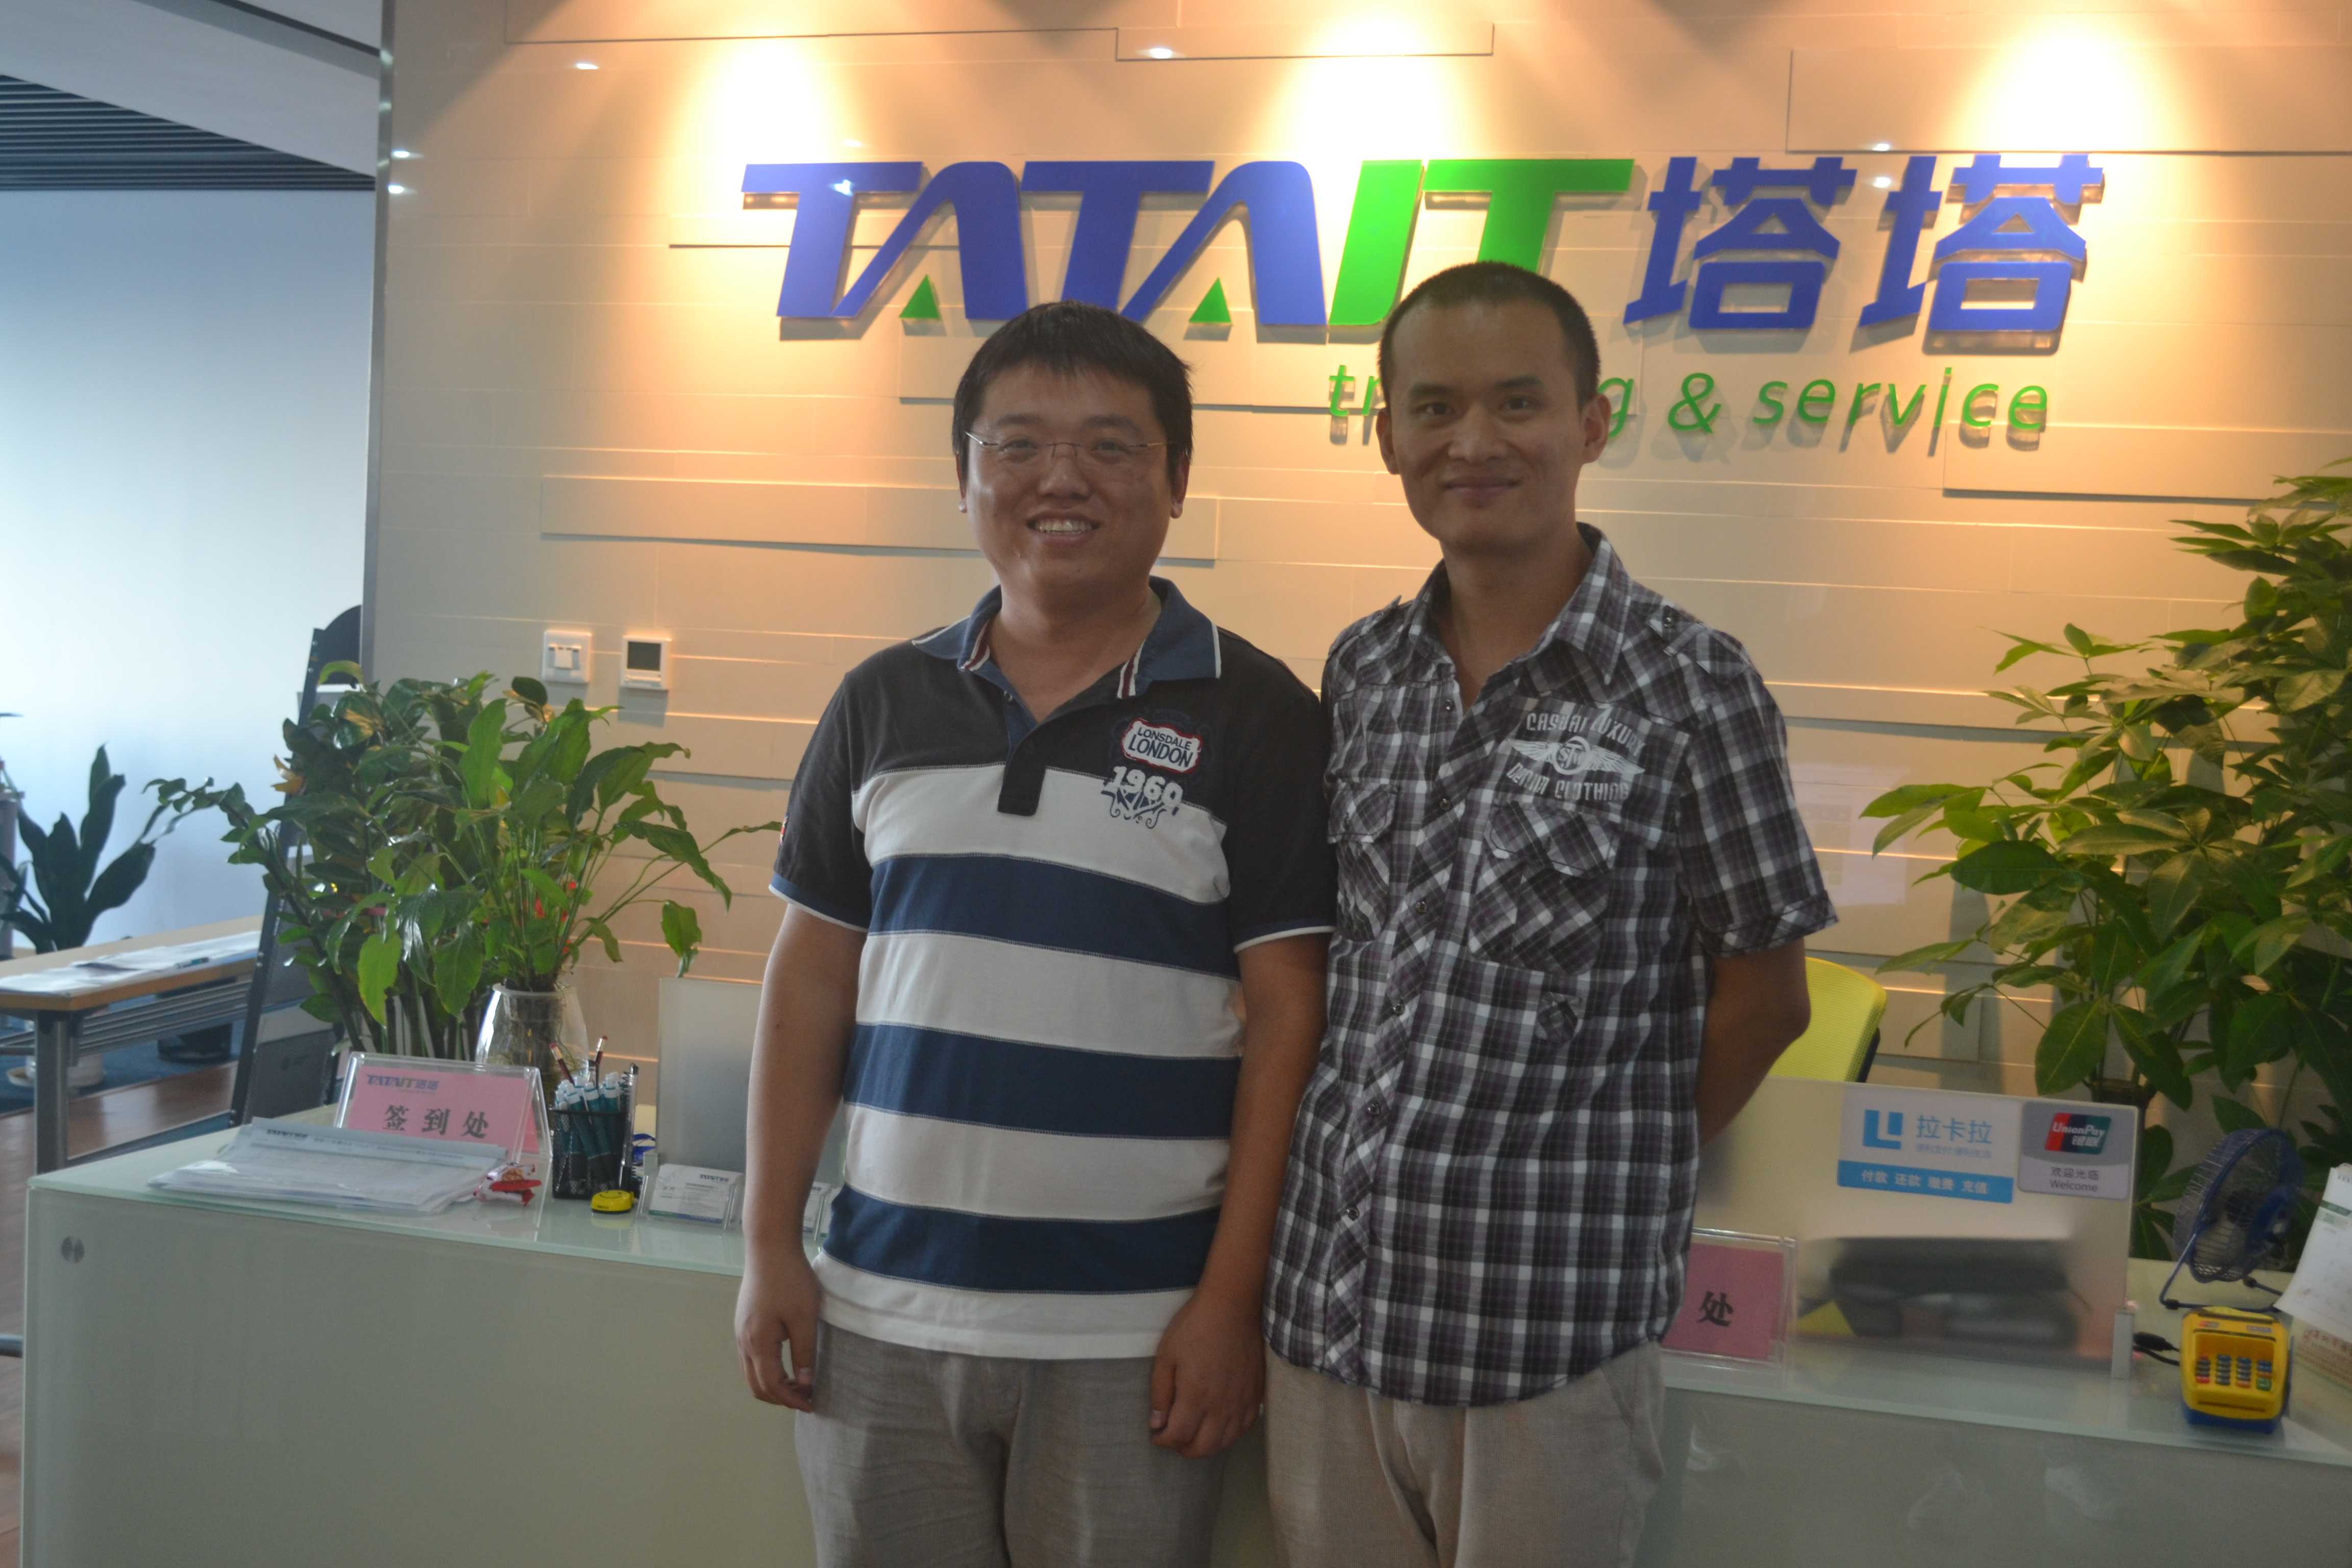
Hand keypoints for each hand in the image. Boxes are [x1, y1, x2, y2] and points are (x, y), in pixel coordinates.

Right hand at [735, 1248, 821, 1410]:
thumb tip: (804, 1384)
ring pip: (750, 1372)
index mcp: (758, 1344)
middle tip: (805, 1397)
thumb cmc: (790, 1280)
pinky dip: (765, 1369)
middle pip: (756, 1385)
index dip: (791, 1400)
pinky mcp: (743, 1322)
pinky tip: (784, 1362)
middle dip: (780, 1397)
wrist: (769, 1247)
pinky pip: (749, 1358)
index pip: (771, 1386)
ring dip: (772, 1384)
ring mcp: (740, 1331)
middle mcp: (743, 1342)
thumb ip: (804, 1353)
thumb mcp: (804, 1318)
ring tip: (797, 1383)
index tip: (811, 1403)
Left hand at [1149, 1290, 1263, 1456]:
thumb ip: (1160, 1393)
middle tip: (1173, 1437)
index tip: (1156, 1434)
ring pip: (1225, 1442)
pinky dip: (1229, 1435)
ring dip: (1207, 1445)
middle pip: (1203, 1447)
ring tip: (1194, 1434)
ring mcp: (1242, 1401)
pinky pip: (1245, 1428)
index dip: (1163, 1440)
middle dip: (1183, 1448)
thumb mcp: (1166, 1356)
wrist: (1233, 1306)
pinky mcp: (1256, 1394)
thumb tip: (1157, 1424)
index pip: (1178, 1436)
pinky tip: (1219, 1426)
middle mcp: (1221, 1405)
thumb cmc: (1195, 1327)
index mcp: (1196, 1395)